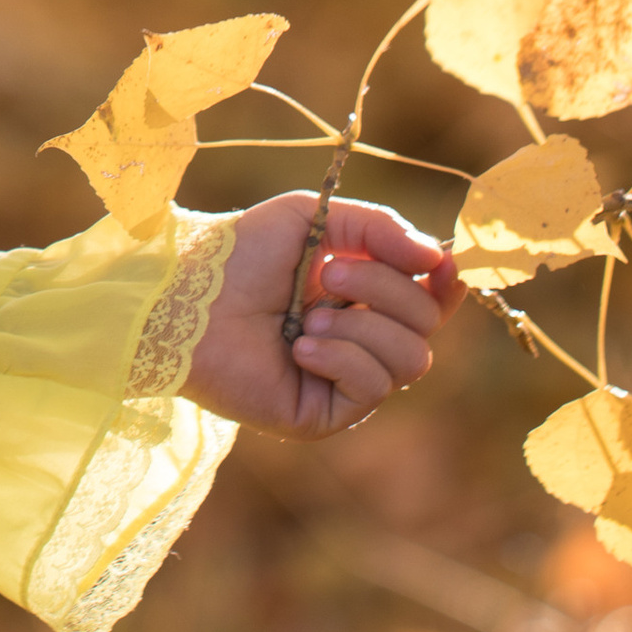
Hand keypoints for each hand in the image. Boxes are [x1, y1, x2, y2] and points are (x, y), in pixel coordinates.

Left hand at [180, 192, 459, 438]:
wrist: (185, 295)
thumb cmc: (240, 252)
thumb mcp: (314, 218)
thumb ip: (379, 228)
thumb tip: (440, 259)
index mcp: (361, 294)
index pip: (430, 299)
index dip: (445, 283)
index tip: (438, 264)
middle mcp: (359, 338)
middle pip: (425, 324)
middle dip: (384, 290)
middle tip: (330, 274)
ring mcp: (343, 379)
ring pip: (411, 359)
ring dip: (362, 328)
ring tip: (307, 318)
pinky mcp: (323, 413)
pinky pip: (372, 390)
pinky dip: (341, 360)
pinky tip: (299, 347)